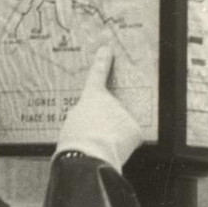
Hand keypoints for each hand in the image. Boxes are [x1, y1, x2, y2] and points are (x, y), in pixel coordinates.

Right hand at [54, 42, 143, 172]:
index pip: (97, 73)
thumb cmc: (75, 141)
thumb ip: (84, 115)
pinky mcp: (135, 129)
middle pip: (110, 112)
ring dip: (114, 136)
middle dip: (105, 124)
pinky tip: (114, 151)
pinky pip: (130, 139)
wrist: (88, 157)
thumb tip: (92, 119)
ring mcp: (124, 114)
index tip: (107, 49)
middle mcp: (111, 101)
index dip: (102, 61)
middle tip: (94, 137)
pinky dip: (123, 146)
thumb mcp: (72, 123)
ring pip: (120, 127)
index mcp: (91, 96)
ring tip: (102, 147)